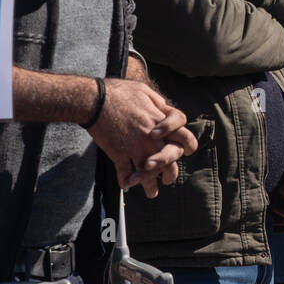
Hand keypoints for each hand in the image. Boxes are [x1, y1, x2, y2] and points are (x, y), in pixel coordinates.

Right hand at [87, 79, 197, 197]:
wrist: (95, 100)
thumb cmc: (119, 92)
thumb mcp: (146, 92)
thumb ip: (159, 103)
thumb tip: (165, 108)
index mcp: (162, 122)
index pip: (187, 138)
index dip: (188, 145)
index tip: (183, 150)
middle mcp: (152, 138)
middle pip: (172, 161)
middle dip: (171, 173)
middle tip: (167, 179)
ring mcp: (136, 148)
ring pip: (151, 174)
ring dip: (152, 185)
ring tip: (152, 192)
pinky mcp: (119, 155)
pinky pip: (126, 175)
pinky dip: (127, 182)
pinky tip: (127, 186)